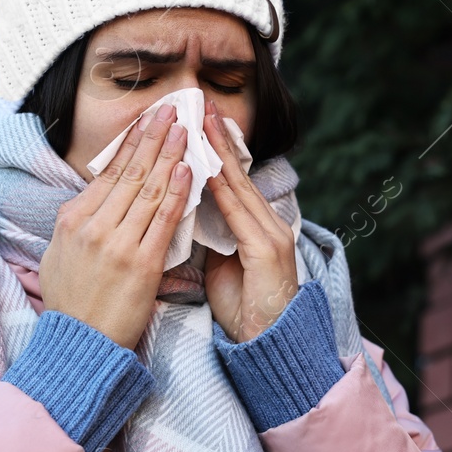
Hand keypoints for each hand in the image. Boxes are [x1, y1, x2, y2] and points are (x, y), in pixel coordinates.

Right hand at [37, 104, 191, 348]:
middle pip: (130, 172)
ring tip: (185, 130)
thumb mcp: (59, 254)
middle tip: (171, 110)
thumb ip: (78, 222)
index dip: (131, 142)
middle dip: (153, 137)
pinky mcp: (141, 264)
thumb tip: (94, 195)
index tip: (148, 119)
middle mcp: (94, 226)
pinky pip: (163, 220)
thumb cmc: (72, 302)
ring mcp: (118, 244)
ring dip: (169, 155)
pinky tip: (188, 170)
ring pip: (148, 190)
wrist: (80, 344)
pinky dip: (176, 192)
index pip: (108, 172)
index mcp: (73, 219)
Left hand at [203, 99, 298, 341]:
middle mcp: (267, 224)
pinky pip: (238, 214)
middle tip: (198, 106)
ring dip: (218, 154)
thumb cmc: (244, 309)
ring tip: (202, 124)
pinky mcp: (266, 250)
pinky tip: (204, 170)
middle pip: (237, 174)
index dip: (213, 152)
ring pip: (238, 187)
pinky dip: (220, 190)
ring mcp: (270, 235)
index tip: (196, 124)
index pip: (231, 181)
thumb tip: (182, 214)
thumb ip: (209, 237)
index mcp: (255, 228)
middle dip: (216, 140)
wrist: (270, 344)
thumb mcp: (222, 265)